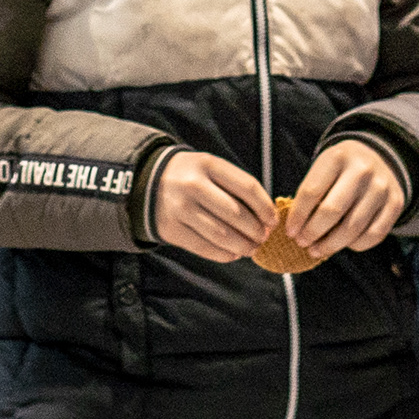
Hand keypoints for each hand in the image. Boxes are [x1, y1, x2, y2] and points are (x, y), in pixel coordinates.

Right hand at [151, 150, 274, 264]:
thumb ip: (235, 186)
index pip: (247, 187)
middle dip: (256, 231)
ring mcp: (180, 208)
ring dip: (242, 246)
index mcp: (208, 164)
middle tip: (263, 238)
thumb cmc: (191, 176)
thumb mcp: (210, 168)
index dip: (265, 207)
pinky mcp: (171, 229)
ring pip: (221, 234)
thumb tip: (266, 218)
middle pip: (236, 214)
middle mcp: (193, 185)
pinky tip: (233, 254)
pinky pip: (204, 247)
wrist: (145, 183)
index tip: (273, 220)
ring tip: (251, 248)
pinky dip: (223, 254)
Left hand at [289, 138, 409, 256]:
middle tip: (302, 242)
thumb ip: (312, 193)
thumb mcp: (325, 168)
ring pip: (352, 228)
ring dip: (331, 245)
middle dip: (312, 232)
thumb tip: (296, 229)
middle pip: (332, 211)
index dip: (297, 216)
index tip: (290, 231)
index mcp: (338, 157)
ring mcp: (381, 187)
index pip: (312, 192)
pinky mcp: (395, 203)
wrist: (379, 158)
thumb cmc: (342, 169)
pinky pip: (374, 235)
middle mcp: (362, 170)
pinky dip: (356, 245)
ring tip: (317, 250)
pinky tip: (344, 244)